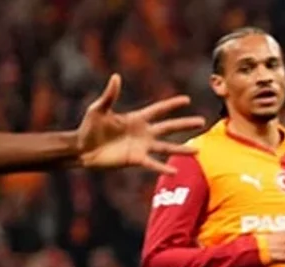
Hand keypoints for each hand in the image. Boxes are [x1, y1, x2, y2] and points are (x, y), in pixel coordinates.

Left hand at [76, 75, 206, 173]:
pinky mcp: (136, 159)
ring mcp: (142, 146)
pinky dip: (163, 168)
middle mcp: (143, 132)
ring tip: (197, 152)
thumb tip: (116, 77)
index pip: (159, 110)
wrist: (82, 149)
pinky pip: (153, 163)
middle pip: (169, 127)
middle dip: (185, 124)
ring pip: (167, 147)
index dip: (172, 104)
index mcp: (136, 118)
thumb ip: (110, 95)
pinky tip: (175, 171)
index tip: (187, 100)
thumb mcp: (99, 109)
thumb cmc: (89, 127)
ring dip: (182, 149)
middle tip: (202, 122)